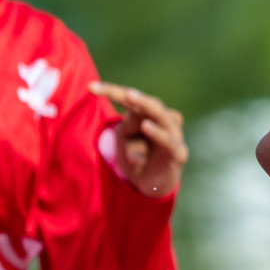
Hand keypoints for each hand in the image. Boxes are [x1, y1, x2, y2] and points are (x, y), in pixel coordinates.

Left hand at [90, 81, 188, 197]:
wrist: (152, 183)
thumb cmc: (138, 156)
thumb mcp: (125, 141)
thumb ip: (126, 130)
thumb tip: (136, 127)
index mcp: (149, 112)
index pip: (131, 97)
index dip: (112, 91)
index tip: (91, 87)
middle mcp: (164, 118)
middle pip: (147, 102)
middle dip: (130, 95)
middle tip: (117, 89)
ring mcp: (173, 134)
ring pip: (159, 115)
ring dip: (144, 105)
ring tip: (129, 96)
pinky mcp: (178, 152)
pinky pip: (168, 141)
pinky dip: (157, 133)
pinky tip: (147, 126)